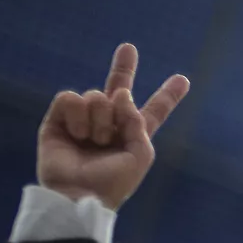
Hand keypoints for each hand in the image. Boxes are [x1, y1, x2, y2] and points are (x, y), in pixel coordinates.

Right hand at [37, 43, 189, 210]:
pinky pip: (71, 98)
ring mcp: (83, 122)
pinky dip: (78, 115)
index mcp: (133, 136)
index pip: (153, 111)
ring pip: (97, 96)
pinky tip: (79, 135)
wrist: (79, 195)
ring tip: (96, 142)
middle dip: (124, 68)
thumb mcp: (140, 155)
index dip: (167, 96)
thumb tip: (121, 94)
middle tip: (129, 47)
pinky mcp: (59, 120)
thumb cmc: (113, 182)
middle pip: (118, 90)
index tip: (183, 80)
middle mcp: (109, 125)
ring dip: (101, 119)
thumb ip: (139, 121)